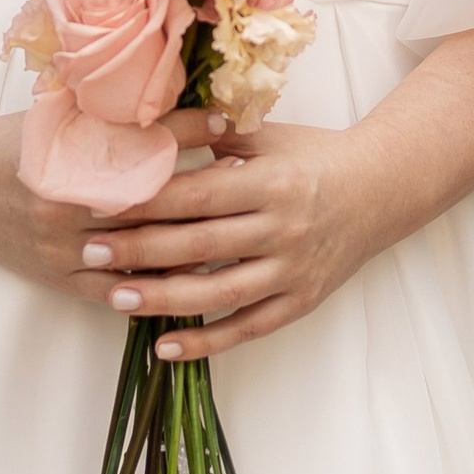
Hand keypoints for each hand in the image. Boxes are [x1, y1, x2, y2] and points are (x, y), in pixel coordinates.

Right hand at [0, 105, 232, 289]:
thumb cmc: (12, 141)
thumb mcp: (54, 112)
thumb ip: (106, 105)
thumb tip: (170, 82)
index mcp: (62, 160)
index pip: (138, 143)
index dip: (186, 129)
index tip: (227, 119)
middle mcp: (62, 209)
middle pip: (145, 201)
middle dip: (200, 188)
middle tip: (247, 175)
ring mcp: (61, 250)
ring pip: (137, 252)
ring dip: (187, 241)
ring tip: (235, 226)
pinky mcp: (59, 280)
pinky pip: (117, 292)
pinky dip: (157, 286)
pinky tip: (194, 278)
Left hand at [63, 121, 395, 361]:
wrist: (382, 189)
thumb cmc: (316, 157)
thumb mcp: (271, 136)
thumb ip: (217, 135)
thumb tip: (153, 127)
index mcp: (272, 181)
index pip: (198, 195)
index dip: (149, 202)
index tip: (102, 205)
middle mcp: (283, 228)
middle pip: (200, 245)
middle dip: (140, 250)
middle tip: (90, 252)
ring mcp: (293, 270)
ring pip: (218, 294)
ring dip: (163, 300)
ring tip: (115, 299)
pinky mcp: (301, 302)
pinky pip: (248, 328)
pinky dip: (205, 342)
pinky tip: (164, 346)